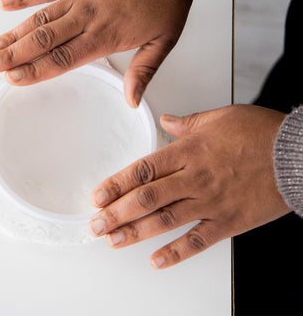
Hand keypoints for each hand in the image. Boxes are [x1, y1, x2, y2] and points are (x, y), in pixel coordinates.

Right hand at [0, 0, 192, 107]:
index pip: (63, 58)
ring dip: (12, 33)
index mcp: (104, 36)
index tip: (12, 78)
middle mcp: (85, 17)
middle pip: (43, 40)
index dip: (35, 70)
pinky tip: (5, 4)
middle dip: (12, 55)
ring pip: (39, 18)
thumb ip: (143, 71)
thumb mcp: (163, 40)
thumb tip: (132, 100)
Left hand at [88, 105, 290, 268]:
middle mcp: (195, 178)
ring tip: (113, 241)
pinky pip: (199, 241)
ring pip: (166, 221)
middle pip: (148, 199)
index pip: (143, 170)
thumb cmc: (260, 133)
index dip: (117, 184)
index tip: (98, 196)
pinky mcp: (229, 222)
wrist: (298, 154)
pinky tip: (156, 261)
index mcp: (190, 151)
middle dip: (117, 213)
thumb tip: (165, 120)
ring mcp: (211, 202)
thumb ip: (187, 122)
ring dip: (136, 233)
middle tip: (95, 225)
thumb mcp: (220, 117)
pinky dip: (177, 252)